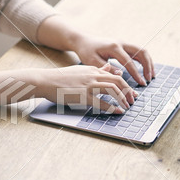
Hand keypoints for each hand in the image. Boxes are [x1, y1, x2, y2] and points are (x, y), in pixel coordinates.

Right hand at [0, 64, 137, 112]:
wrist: (45, 80)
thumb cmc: (61, 77)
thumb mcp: (81, 70)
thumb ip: (96, 69)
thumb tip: (110, 67)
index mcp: (93, 69)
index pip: (115, 75)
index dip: (126, 84)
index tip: (132, 93)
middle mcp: (93, 75)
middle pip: (118, 81)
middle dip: (128, 91)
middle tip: (133, 100)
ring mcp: (88, 85)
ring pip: (113, 89)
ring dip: (123, 98)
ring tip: (127, 106)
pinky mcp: (83, 95)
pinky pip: (101, 102)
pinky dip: (112, 107)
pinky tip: (117, 111)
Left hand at [72, 35, 154, 85]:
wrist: (83, 41)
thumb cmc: (86, 52)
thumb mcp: (92, 62)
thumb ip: (107, 68)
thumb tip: (121, 74)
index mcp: (114, 47)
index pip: (129, 62)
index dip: (136, 74)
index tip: (141, 83)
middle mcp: (121, 43)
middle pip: (141, 52)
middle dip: (148, 65)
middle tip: (149, 78)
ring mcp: (123, 43)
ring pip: (141, 50)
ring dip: (148, 62)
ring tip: (151, 75)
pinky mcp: (123, 45)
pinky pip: (137, 51)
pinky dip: (143, 60)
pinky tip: (145, 69)